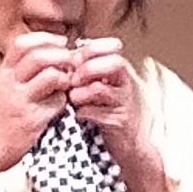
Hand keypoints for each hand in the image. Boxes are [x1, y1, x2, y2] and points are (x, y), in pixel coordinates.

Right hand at [0, 31, 74, 191]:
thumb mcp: (2, 89)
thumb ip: (20, 73)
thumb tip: (48, 57)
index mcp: (3, 73)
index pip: (21, 42)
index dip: (45, 38)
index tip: (60, 42)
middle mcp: (10, 83)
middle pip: (38, 54)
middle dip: (61, 54)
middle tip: (72, 61)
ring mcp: (21, 101)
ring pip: (50, 75)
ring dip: (65, 76)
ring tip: (68, 83)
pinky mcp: (32, 119)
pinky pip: (57, 102)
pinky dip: (64, 101)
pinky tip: (62, 106)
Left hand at [66, 39, 150, 165]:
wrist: (127, 143)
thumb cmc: (108, 111)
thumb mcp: (100, 85)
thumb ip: (87, 71)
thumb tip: (66, 56)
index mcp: (120, 71)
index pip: (110, 48)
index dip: (89, 50)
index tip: (74, 61)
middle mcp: (125, 84)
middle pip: (113, 63)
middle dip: (87, 69)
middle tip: (72, 80)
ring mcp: (124, 103)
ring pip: (101, 89)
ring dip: (80, 93)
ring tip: (73, 99)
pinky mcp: (119, 122)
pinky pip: (97, 113)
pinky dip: (82, 113)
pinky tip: (78, 115)